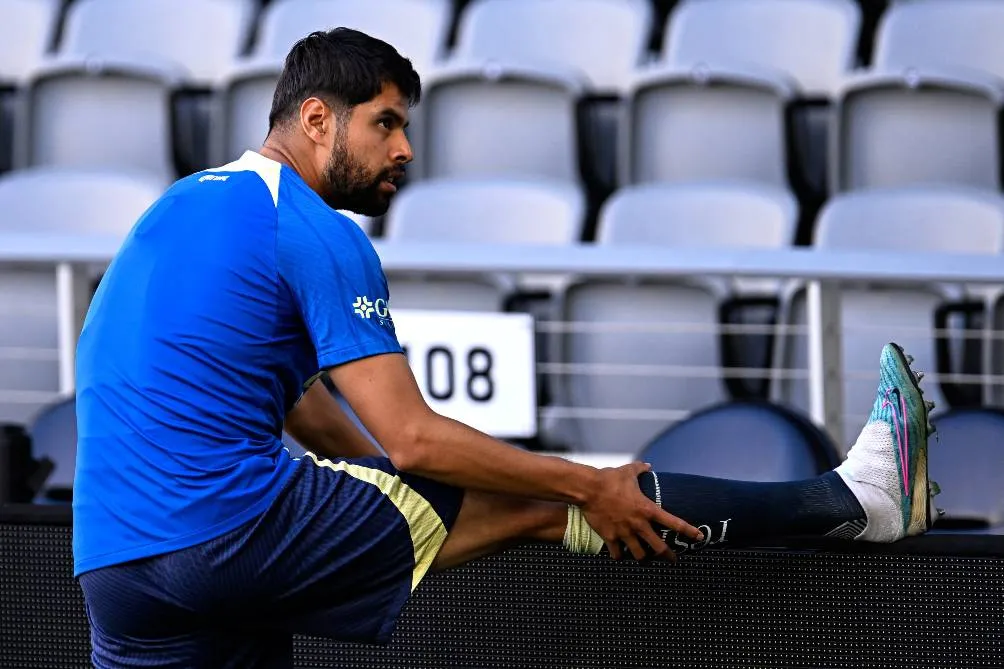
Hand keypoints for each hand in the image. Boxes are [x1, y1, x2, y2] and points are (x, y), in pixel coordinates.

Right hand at [580, 462, 703, 560]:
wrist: (589, 489)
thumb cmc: (610, 478)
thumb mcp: (628, 471)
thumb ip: (640, 469)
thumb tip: (647, 465)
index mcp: (647, 509)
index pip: (674, 523)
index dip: (689, 531)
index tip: (699, 537)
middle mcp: (638, 524)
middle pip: (659, 548)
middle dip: (668, 556)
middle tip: (672, 560)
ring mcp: (624, 532)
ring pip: (639, 555)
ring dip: (643, 558)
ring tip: (645, 559)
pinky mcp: (610, 537)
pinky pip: (617, 554)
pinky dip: (619, 556)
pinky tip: (620, 555)